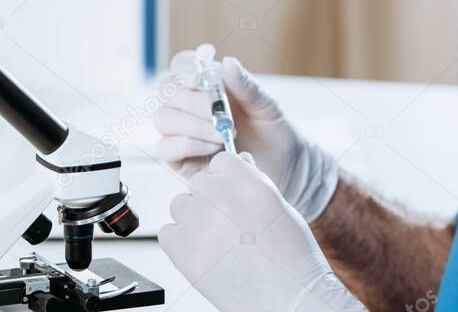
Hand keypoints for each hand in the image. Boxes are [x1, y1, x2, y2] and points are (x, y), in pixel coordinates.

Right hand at [153, 45, 337, 221]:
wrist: (284, 169)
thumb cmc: (274, 133)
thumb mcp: (267, 106)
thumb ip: (247, 86)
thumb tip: (228, 63)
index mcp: (208, 84)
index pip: (182, 65)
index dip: (185, 67)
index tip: (198, 77)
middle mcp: (189, 106)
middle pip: (166, 91)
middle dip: (192, 101)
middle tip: (219, 114)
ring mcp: (182, 132)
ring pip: (163, 118)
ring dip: (192, 124)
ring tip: (222, 134)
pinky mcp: (180, 159)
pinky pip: (166, 148)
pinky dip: (189, 145)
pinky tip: (214, 149)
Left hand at [159, 152, 363, 311]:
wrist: (288, 296)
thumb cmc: (290, 254)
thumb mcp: (278, 206)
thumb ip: (253, 181)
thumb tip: (238, 161)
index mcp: (248, 182)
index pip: (220, 161)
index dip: (225, 178)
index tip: (231, 195)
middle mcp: (222, 198)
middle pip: (197, 183)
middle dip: (208, 199)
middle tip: (226, 223)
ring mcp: (200, 225)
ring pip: (179, 205)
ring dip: (192, 218)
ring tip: (215, 239)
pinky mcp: (183, 252)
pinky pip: (167, 233)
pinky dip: (180, 242)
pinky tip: (203, 253)